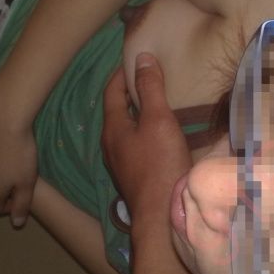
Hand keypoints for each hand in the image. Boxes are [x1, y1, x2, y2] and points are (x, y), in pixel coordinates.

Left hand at [102, 52, 191, 227]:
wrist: (162, 215)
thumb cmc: (160, 164)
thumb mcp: (158, 120)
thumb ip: (150, 89)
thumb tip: (141, 58)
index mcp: (112, 128)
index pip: (111, 92)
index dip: (122, 73)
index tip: (135, 60)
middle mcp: (111, 145)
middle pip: (117, 111)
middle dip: (130, 93)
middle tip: (150, 77)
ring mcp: (121, 163)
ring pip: (127, 129)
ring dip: (138, 113)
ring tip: (158, 102)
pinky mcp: (134, 176)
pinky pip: (136, 145)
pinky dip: (146, 131)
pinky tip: (162, 134)